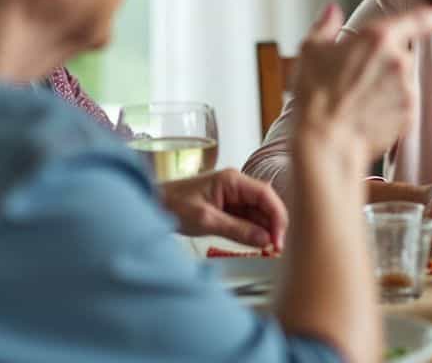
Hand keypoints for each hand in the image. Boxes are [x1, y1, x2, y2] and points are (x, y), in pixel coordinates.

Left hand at [160, 169, 288, 249]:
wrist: (153, 204)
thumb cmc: (173, 205)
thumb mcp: (206, 220)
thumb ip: (237, 230)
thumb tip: (264, 240)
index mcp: (232, 180)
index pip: (266, 195)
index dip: (277, 217)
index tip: (278, 239)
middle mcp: (236, 185)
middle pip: (266, 204)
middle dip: (273, 225)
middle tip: (276, 249)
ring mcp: (233, 195)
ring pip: (259, 213)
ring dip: (265, 230)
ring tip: (268, 250)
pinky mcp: (228, 206)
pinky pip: (248, 218)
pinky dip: (253, 231)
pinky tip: (257, 244)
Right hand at [292, 2, 431, 155]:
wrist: (324, 141)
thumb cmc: (315, 95)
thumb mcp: (310, 50)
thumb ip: (325, 26)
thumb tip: (331, 12)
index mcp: (378, 37)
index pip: (418, 19)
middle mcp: (399, 60)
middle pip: (399, 55)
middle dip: (383, 63)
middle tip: (355, 78)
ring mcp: (407, 89)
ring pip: (401, 81)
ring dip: (385, 86)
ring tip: (356, 101)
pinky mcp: (409, 114)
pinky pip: (402, 104)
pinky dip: (388, 108)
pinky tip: (366, 115)